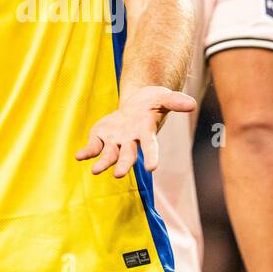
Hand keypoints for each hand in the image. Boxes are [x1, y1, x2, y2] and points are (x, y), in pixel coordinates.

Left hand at [76, 86, 197, 176]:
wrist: (136, 104)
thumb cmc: (152, 103)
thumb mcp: (163, 97)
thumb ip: (175, 101)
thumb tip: (193, 104)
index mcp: (147, 133)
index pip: (151, 147)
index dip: (152, 156)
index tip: (153, 167)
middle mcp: (131, 142)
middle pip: (128, 155)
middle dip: (123, 164)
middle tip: (118, 174)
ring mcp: (115, 142)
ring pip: (109, 155)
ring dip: (103, 163)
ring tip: (95, 171)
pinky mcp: (101, 137)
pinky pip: (93, 147)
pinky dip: (87, 152)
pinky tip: (79, 156)